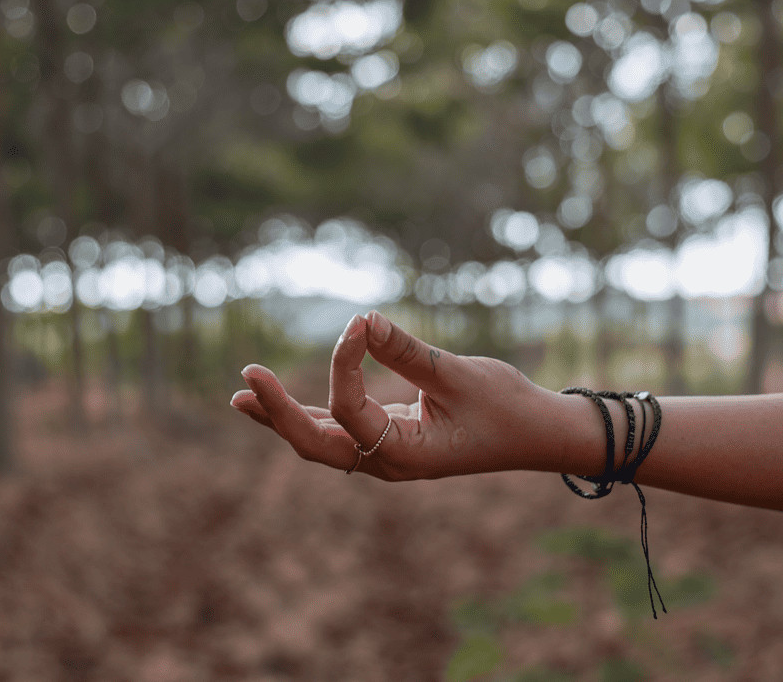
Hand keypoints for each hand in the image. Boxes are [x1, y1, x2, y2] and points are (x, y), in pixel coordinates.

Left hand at [230, 311, 597, 479]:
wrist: (539, 435)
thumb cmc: (508, 408)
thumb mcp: (460, 375)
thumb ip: (406, 350)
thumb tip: (361, 319)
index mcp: (407, 455)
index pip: (352, 409)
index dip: (344, 362)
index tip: (358, 322)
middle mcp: (389, 462)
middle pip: (317, 444)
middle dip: (279, 413)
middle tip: (246, 382)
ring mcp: (388, 454)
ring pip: (323, 441)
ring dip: (284, 417)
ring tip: (242, 397)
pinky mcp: (392, 439)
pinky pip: (342, 430)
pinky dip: (312, 414)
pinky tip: (283, 403)